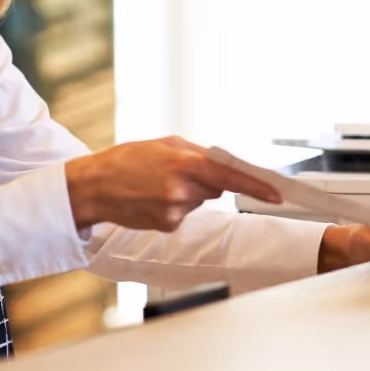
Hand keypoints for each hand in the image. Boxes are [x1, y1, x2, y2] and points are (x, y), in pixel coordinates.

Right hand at [65, 136, 282, 231]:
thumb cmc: (127, 160)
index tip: (277, 194)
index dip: (256, 186)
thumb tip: (225, 165)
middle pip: (216, 188)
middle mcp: (181, 190)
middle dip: (205, 181)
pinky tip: (152, 199)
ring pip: (199, 201)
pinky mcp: (167, 226)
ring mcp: (174, 211)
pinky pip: (185, 214)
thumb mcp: (164, 145)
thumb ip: (197, 154)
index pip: (230, 176)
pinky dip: (175, 206)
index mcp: (183, 163)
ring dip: (187, 193)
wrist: (93, 186)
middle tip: (175, 172)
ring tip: (157, 185)